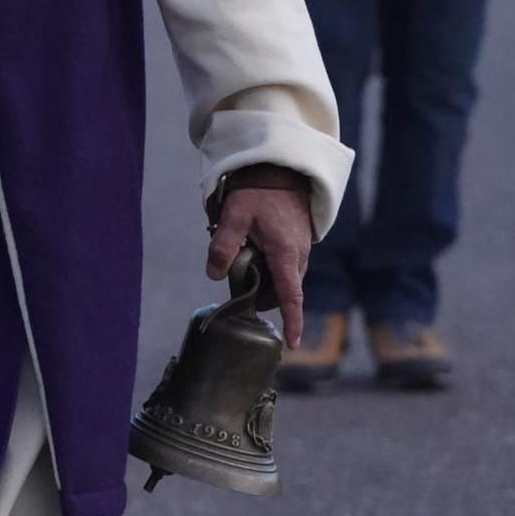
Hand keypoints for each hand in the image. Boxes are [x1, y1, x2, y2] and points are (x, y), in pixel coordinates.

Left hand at [206, 187, 311, 348]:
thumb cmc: (258, 193)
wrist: (281, 172)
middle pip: (281, 292)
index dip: (292, 321)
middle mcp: (298, 258)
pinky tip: (253, 252)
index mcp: (285, 254)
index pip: (291, 296)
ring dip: (264, 281)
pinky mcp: (298, 247)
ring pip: (282, 281)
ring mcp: (301, 252)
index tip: (292, 343)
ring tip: (243, 260)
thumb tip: (214, 275)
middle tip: (235, 280)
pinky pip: (285, 269)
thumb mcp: (234, 215)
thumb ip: (223, 246)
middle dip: (260, 295)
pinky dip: (270, 270)